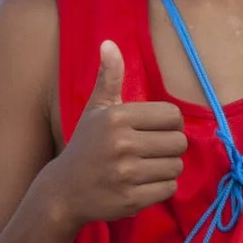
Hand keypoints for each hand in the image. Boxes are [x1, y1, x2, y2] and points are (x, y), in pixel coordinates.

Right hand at [54, 41, 185, 226]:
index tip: (152, 131)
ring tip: (145, 168)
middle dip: (168, 148)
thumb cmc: (86, 146)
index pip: (172, 117)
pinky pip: (168, 189)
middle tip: (149, 152)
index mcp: (117, 118)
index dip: (168, 125)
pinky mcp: (131, 199)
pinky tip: (141, 185)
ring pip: (176, 167)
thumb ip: (109, 78)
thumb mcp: (96, 110)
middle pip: (179, 143)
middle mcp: (122, 144)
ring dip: (166, 169)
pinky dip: (160, 188)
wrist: (64, 192)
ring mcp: (126, 174)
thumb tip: (109, 43)